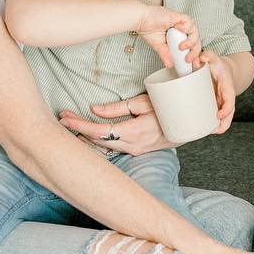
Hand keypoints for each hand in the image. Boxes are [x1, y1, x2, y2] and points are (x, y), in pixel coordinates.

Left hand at [59, 93, 173, 155]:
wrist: (191, 125)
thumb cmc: (170, 108)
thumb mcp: (144, 102)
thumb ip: (118, 108)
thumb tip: (94, 110)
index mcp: (134, 132)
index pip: (99, 131)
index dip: (80, 125)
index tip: (65, 117)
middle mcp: (132, 146)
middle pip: (97, 141)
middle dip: (78, 130)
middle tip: (62, 118)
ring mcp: (135, 151)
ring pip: (103, 147)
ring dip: (86, 136)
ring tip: (70, 125)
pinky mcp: (137, 151)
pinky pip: (112, 148)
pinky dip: (97, 141)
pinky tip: (87, 136)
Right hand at [135, 6, 200, 70]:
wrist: (141, 20)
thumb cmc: (148, 29)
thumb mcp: (159, 47)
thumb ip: (166, 55)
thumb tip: (170, 65)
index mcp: (180, 36)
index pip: (193, 46)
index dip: (195, 55)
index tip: (194, 65)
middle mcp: (182, 29)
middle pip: (197, 40)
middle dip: (195, 52)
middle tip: (188, 59)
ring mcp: (182, 22)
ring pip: (195, 32)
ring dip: (191, 41)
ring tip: (181, 47)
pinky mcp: (179, 16)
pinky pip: (189, 22)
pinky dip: (186, 27)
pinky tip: (177, 29)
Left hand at [199, 49, 235, 133]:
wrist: (224, 68)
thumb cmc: (218, 65)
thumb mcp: (215, 58)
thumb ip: (209, 56)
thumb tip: (201, 57)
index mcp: (228, 87)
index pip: (230, 100)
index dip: (226, 109)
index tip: (219, 115)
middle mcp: (227, 97)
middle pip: (229, 113)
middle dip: (224, 123)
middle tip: (215, 130)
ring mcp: (223, 102)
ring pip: (225, 118)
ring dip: (220, 126)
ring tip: (211, 132)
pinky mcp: (217, 105)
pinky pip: (218, 117)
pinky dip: (215, 124)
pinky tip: (207, 130)